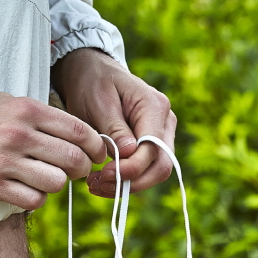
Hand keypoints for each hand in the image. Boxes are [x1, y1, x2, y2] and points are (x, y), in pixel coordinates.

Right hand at [0, 84, 105, 209]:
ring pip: (56, 183)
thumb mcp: (11, 102)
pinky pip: (32, 200)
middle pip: (74, 160)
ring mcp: (4, 161)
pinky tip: (29, 190)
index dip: (96, 146)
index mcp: (28, 110)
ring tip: (48, 178)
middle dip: (82, 168)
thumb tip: (80, 136)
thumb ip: (43, 117)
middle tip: (76, 170)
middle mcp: (19, 135)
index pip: (80, 131)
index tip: (97, 153)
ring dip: (58, 184)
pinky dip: (37, 198)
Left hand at [51, 49, 176, 197]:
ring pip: (155, 171)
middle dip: (131, 182)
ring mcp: (161, 132)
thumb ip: (114, 128)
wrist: (92, 72)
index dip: (131, 168)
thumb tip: (128, 154)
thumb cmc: (93, 82)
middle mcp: (165, 120)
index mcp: (154, 106)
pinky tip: (102, 180)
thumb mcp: (98, 103)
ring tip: (96, 184)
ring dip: (128, 184)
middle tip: (99, 185)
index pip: (152, 148)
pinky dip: (126, 179)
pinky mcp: (150, 142)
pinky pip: (145, 167)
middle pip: (161, 165)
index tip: (103, 175)